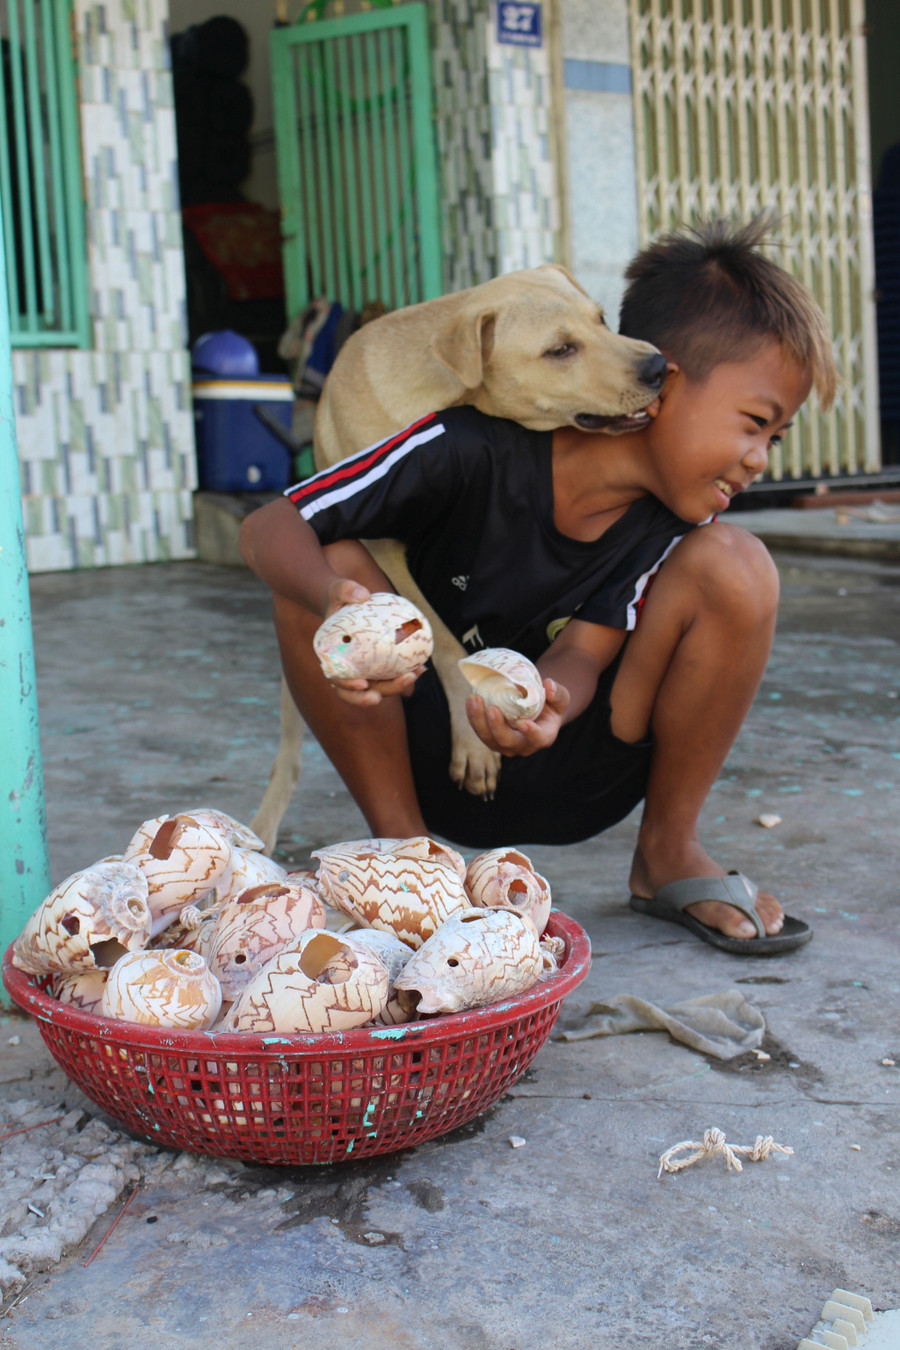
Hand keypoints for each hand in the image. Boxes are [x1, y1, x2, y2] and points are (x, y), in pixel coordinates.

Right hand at [321, 579, 425, 706]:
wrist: (346, 604)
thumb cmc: (339, 600)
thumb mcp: (337, 591)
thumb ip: (345, 590)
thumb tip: (362, 594)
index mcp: (332, 660)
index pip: (337, 681)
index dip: (348, 688)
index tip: (363, 684)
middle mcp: (347, 671)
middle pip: (362, 692)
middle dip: (383, 692)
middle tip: (404, 681)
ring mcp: (364, 672)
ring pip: (380, 688)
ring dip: (399, 686)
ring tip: (416, 673)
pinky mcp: (378, 668)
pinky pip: (391, 676)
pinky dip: (405, 676)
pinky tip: (421, 667)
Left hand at [466, 679, 569, 756]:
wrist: (536, 709)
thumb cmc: (550, 704)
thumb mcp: (560, 697)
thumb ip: (558, 693)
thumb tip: (548, 685)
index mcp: (543, 737)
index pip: (538, 739)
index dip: (531, 733)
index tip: (523, 723)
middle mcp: (523, 746)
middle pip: (507, 742)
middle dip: (497, 727)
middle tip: (491, 708)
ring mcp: (505, 744)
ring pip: (489, 739)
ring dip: (479, 721)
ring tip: (474, 700)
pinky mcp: (491, 738)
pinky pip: (480, 730)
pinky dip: (474, 717)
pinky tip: (471, 701)